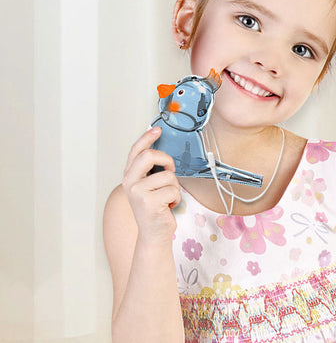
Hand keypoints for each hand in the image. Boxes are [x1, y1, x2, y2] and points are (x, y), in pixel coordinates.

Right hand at [122, 127, 180, 244]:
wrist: (153, 234)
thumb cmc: (155, 208)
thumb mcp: (149, 185)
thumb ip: (150, 169)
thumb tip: (160, 148)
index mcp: (129, 175)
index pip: (136, 150)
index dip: (147, 137)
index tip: (157, 129)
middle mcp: (129, 182)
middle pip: (149, 155)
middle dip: (166, 160)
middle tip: (170, 171)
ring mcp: (138, 192)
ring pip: (168, 175)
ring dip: (174, 187)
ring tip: (166, 198)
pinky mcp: (149, 202)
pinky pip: (173, 190)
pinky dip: (176, 198)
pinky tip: (168, 206)